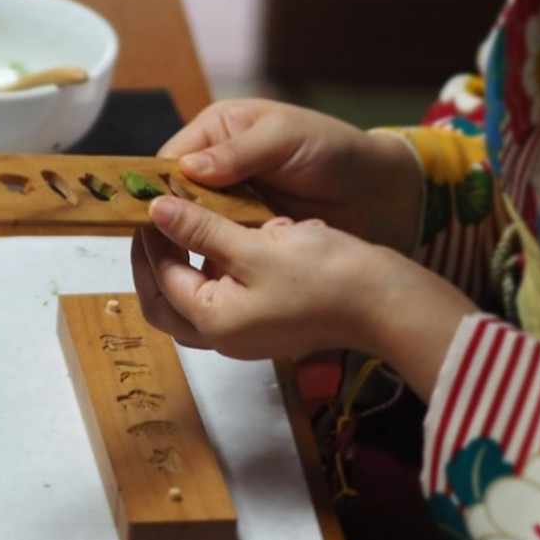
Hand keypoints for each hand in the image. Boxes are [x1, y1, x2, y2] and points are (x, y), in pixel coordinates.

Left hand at [131, 197, 476, 401]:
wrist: (390, 302)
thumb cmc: (326, 274)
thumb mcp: (255, 245)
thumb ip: (201, 229)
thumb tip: (156, 212)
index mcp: (214, 322)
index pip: (161, 278)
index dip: (150, 239)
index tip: (150, 203)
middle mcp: (225, 336)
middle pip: (167, 300)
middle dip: (155, 260)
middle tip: (156, 220)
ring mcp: (248, 331)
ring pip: (194, 297)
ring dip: (186, 261)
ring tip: (189, 220)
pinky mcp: (268, 319)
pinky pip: (226, 293)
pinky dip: (217, 265)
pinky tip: (232, 233)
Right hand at [160, 98, 421, 253]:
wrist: (381, 193)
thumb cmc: (334, 150)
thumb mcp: (285, 138)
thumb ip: (238, 152)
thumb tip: (187, 168)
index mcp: (216, 133)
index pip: (168, 161)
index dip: (155, 188)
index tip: (150, 216)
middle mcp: (214, 169)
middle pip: (172, 199)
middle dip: (168, 224)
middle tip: (161, 252)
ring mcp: (229, 205)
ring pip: (192, 228)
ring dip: (193, 246)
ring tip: (185, 268)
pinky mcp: (246, 235)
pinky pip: (218, 249)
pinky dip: (217, 261)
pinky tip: (212, 277)